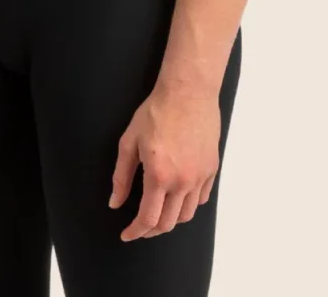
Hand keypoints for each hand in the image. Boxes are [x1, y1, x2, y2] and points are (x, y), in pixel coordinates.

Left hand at [108, 82, 220, 240]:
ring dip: (170, 220)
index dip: (135, 232)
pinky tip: (178, 197)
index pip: (148, 219)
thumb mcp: (130, 141)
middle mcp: (182, 182)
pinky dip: (189, 204)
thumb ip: (122, 176)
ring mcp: (200, 176)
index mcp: (159, 176)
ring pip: (187, 215)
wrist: (188, 92)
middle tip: (140, 227)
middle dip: (151, 231)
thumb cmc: (156, 112)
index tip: (126, 235)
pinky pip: (201, 198)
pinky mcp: (211, 168)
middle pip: (168, 223)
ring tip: (158, 213)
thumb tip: (115, 204)